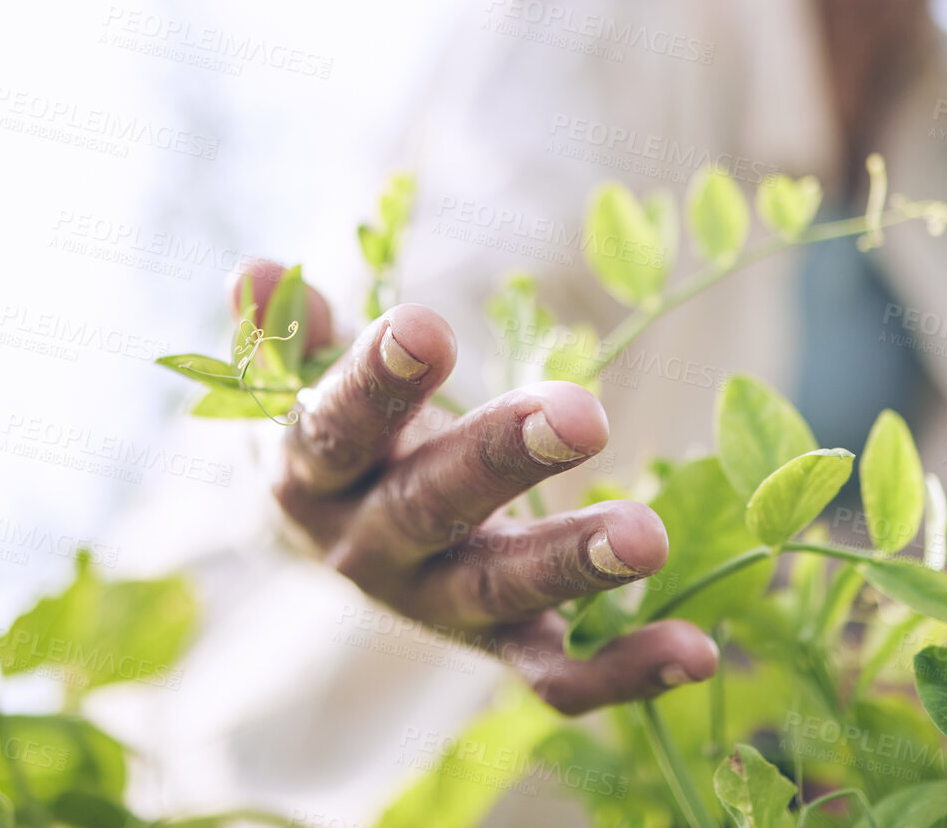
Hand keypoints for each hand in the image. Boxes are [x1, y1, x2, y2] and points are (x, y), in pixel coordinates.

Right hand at [231, 262, 719, 715]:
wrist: (332, 541)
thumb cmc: (337, 431)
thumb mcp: (303, 379)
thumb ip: (293, 329)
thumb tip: (248, 270)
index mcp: (313, 475)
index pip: (337, 428)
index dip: (377, 380)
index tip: (426, 327)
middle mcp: (370, 550)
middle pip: (430, 508)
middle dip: (504, 461)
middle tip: (583, 415)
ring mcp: (438, 603)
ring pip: (501, 592)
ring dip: (575, 565)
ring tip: (647, 536)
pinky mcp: (500, 644)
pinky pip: (556, 675)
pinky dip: (624, 672)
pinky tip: (697, 650)